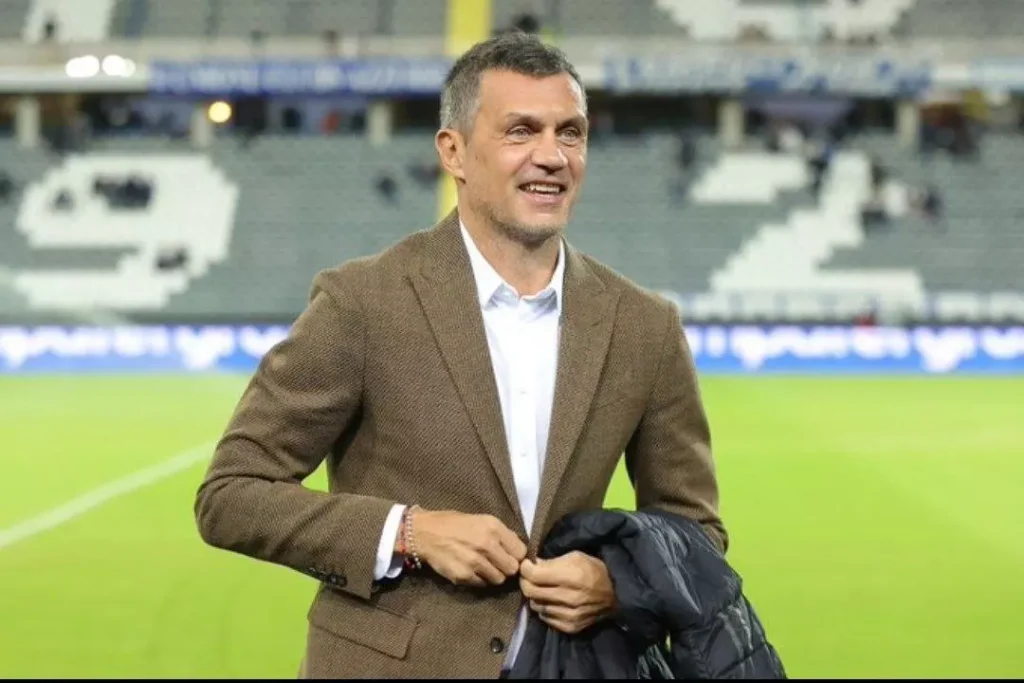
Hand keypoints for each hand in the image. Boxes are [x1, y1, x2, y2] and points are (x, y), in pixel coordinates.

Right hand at [409, 509, 526, 586]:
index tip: (510, 556)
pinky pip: (482, 585)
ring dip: (494, 575)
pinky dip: (479, 580)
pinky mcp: (463, 576)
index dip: (517, 555)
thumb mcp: (482, 520)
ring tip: (483, 567)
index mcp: (493, 527)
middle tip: (497, 564)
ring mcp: (475, 562)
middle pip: (512, 568)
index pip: (521, 551)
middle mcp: (486, 544)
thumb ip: (502, 534)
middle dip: (507, 567)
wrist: (425, 533)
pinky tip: (471, 570)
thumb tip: (519, 550)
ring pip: (499, 579)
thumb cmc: (454, 524)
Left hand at [520, 551, 615, 634]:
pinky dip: (544, 608)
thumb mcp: (575, 557)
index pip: (534, 575)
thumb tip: (531, 565)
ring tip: (541, 589)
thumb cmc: (594, 570)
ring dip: (534, 596)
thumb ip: (552, 561)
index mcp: (573, 576)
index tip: (526, 565)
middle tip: (528, 576)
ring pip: (536, 605)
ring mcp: (570, 615)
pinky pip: (545, 618)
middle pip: (531, 592)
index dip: (525, 568)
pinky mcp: (571, 627)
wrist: (616, 595)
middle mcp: (570, 598)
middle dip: (526, 582)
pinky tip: (551, 601)